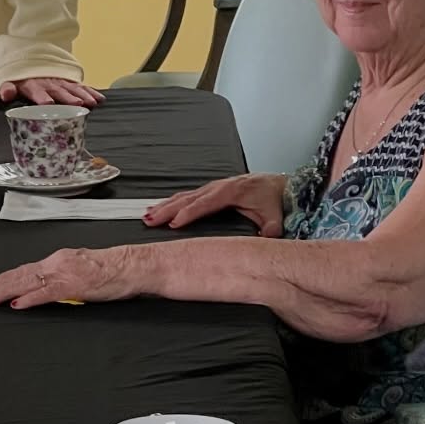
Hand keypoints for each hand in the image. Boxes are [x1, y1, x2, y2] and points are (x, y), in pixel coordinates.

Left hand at [0, 76, 102, 107]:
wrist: (30, 62)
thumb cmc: (20, 79)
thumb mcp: (9, 82)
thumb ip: (6, 88)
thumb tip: (6, 94)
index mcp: (32, 86)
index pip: (37, 91)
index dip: (41, 97)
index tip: (48, 103)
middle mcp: (49, 84)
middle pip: (59, 91)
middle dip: (68, 97)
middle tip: (78, 104)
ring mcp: (61, 83)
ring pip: (74, 89)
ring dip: (83, 95)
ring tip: (91, 103)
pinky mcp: (70, 83)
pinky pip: (82, 87)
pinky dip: (91, 92)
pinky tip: (99, 99)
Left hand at [0, 246, 136, 308]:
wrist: (132, 266)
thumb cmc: (111, 271)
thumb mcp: (79, 270)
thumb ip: (60, 278)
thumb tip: (44, 287)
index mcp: (57, 260)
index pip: (23, 270)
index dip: (2, 280)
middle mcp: (56, 262)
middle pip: (18, 274)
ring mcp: (64, 273)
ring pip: (27, 282)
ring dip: (4, 292)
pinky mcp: (74, 285)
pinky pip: (47, 292)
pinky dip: (30, 299)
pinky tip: (17, 304)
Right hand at [142, 173, 286, 235]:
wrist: (276, 185)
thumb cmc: (272, 200)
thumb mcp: (274, 217)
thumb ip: (271, 229)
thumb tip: (267, 237)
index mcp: (230, 192)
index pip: (204, 204)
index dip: (187, 214)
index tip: (172, 224)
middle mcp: (217, 188)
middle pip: (187, 199)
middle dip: (167, 210)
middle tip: (150, 219)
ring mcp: (211, 187)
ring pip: (183, 196)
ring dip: (164, 206)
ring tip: (148, 215)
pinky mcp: (209, 190)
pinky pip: (186, 196)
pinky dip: (171, 202)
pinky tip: (159, 208)